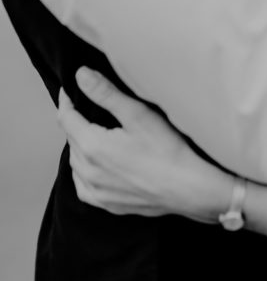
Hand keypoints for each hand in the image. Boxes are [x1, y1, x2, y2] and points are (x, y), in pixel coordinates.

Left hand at [57, 68, 228, 222]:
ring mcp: (96, 191)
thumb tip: (80, 75)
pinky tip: (96, 165)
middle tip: (87, 107)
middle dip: (75, 121)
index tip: (70, 89)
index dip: (67, 100)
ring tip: (93, 132)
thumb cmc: (166, 149)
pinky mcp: (106, 204)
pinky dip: (84, 171)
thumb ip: (105, 93)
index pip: (66, 118)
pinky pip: (83, 185)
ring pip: (75, 163)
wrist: (187, 187)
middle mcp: (87, 171)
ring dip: (79, 146)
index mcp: (92, 146)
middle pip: (70, 139)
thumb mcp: (138, 114)